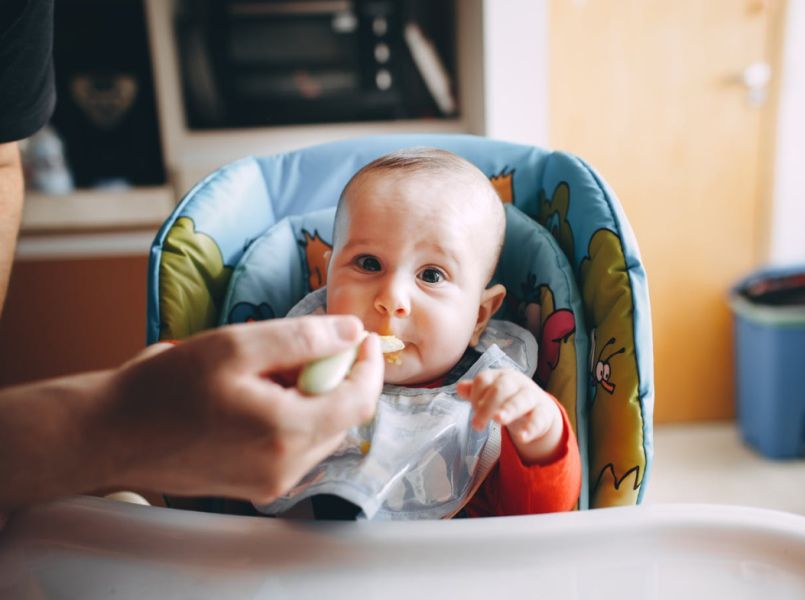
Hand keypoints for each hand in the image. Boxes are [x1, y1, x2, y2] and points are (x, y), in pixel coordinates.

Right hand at [97, 315, 383, 502]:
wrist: (111, 434)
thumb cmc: (166, 387)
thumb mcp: (235, 345)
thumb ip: (301, 338)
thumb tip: (350, 332)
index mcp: (286, 432)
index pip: (359, 401)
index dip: (368, 365)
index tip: (362, 335)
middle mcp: (287, 467)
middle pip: (342, 417)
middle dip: (335, 377)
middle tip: (304, 347)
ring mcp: (272, 483)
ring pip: (320, 431)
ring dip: (312, 396)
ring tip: (270, 371)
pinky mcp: (257, 486)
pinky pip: (296, 446)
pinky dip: (292, 415)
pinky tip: (258, 395)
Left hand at [456, 369, 563, 464]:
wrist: (539, 407)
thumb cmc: (508, 398)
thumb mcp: (491, 394)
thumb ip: (474, 392)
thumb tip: (459, 388)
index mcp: (500, 376)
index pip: (484, 380)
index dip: (475, 395)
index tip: (473, 410)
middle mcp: (516, 382)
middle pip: (501, 388)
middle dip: (488, 405)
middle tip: (477, 424)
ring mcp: (532, 395)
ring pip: (521, 400)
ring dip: (509, 409)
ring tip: (498, 420)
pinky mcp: (544, 412)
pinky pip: (538, 418)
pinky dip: (530, 428)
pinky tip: (522, 437)